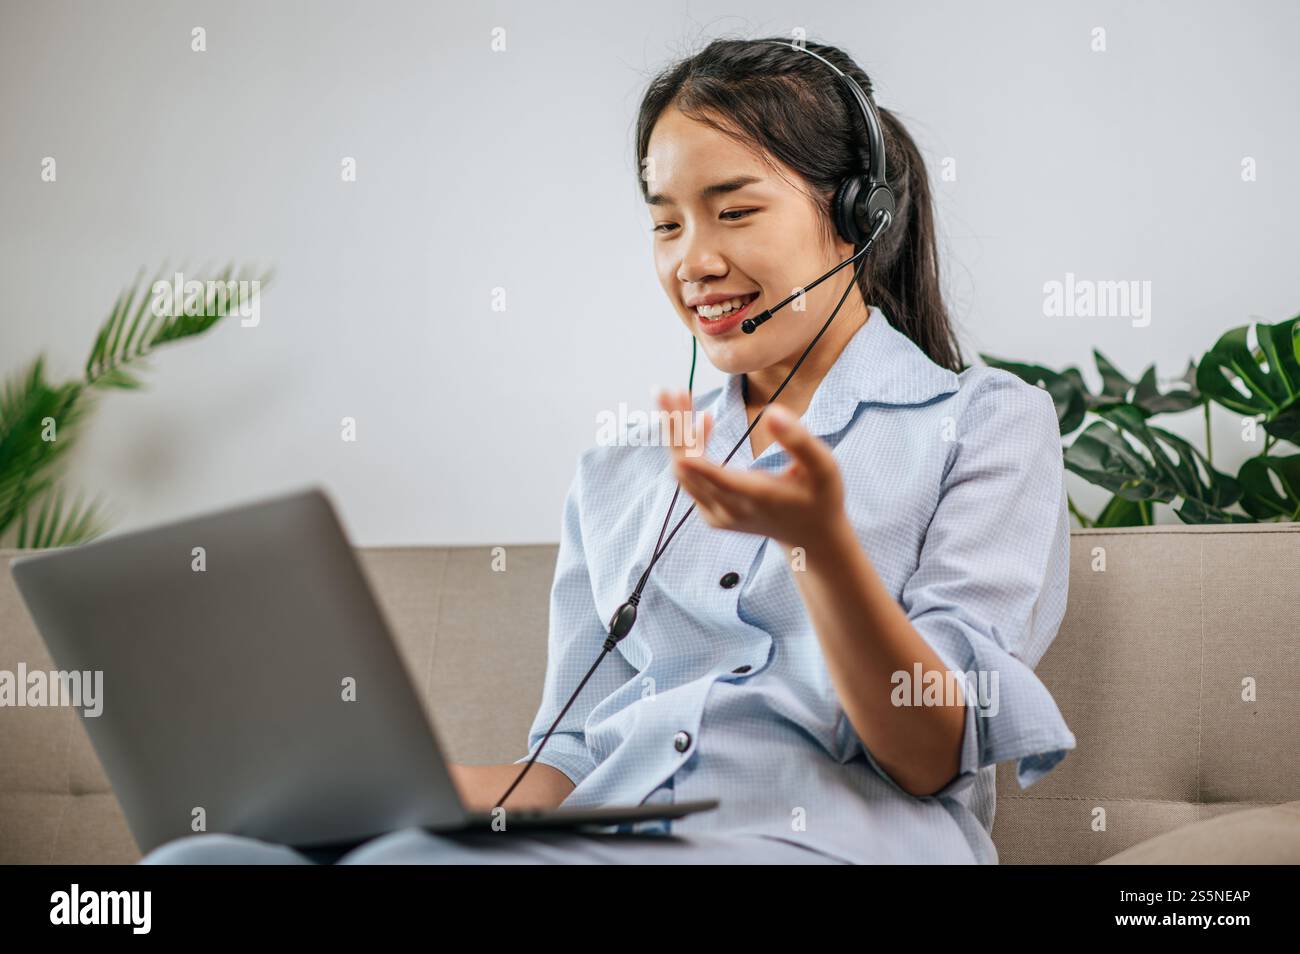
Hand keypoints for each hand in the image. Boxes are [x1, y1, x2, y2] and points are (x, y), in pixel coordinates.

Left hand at [656, 389, 845, 548]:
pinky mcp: (711, 515)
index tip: (672, 412)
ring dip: (677, 434)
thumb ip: (800, 441)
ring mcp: (716, 515)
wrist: (810, 538)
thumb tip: (773, 412)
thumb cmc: (821, 497)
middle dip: (674, 426)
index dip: (688, 442)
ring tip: (679, 395)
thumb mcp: (824, 468)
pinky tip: (704, 422)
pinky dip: (689, 449)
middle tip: (666, 389)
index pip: (710, 472)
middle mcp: (728, 509)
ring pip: (682, 472)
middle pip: (686, 467)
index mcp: (755, 496)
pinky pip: (690, 480)